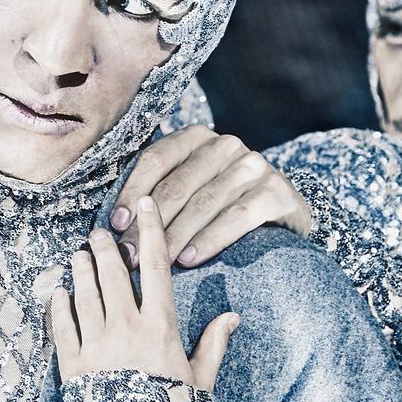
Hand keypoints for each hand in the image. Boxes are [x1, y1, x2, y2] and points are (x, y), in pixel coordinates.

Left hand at [51, 197, 239, 391]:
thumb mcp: (200, 381)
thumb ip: (213, 344)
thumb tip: (232, 317)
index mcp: (161, 326)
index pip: (156, 266)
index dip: (151, 231)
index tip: (144, 205)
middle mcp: (126, 328)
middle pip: (112, 273)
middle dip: (105, 248)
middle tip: (99, 233)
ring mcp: (96, 344)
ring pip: (84, 293)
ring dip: (80, 270)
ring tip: (79, 255)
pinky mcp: (72, 364)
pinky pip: (61, 325)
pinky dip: (58, 305)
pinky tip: (57, 292)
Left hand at [109, 126, 313, 268]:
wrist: (286, 215)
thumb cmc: (224, 204)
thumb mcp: (192, 190)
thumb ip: (160, 193)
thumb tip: (115, 224)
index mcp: (196, 138)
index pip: (156, 159)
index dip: (132, 191)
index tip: (117, 224)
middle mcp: (225, 145)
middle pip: (177, 185)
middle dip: (149, 224)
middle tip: (129, 255)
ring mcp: (253, 165)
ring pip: (203, 204)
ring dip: (175, 236)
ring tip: (154, 262)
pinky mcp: (277, 191)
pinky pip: (236, 217)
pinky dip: (210, 240)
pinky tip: (189, 259)